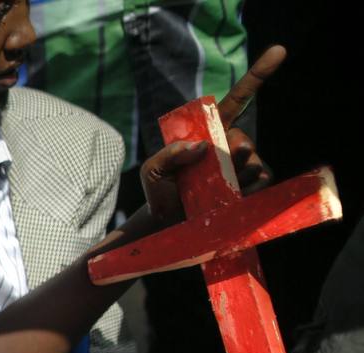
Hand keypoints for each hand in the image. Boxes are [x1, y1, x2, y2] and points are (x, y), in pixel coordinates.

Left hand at [140, 45, 284, 220]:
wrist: (166, 224)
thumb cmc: (159, 192)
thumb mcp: (151, 171)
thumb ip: (167, 155)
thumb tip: (201, 145)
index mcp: (209, 132)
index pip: (236, 101)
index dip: (257, 76)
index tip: (278, 52)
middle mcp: (229, 146)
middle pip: (242, 138)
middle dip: (235, 149)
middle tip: (222, 162)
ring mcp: (241, 167)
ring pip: (252, 161)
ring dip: (237, 173)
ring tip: (217, 188)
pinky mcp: (250, 187)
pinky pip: (260, 182)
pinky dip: (247, 189)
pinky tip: (232, 197)